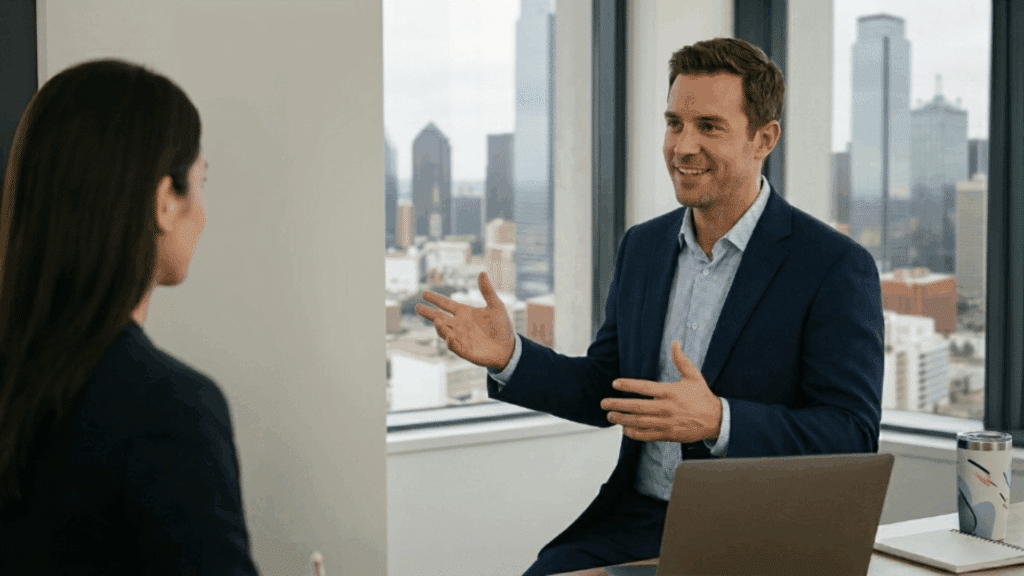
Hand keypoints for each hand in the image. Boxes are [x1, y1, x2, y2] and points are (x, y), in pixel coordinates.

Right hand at [415, 272, 515, 371]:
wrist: (508, 348)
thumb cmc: (502, 326)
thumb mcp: (496, 306)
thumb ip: (487, 291)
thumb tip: (482, 273)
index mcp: (464, 313)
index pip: (446, 304)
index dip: (435, 299)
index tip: (424, 294)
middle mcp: (459, 325)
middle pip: (439, 318)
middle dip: (429, 313)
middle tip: (418, 307)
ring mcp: (460, 338)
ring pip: (444, 332)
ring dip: (440, 327)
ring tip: (438, 321)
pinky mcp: (464, 350)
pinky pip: (454, 346)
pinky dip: (451, 342)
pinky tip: (450, 337)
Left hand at [600, 340, 722, 442]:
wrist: (717, 420)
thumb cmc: (703, 397)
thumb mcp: (694, 376)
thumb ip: (681, 360)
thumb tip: (675, 343)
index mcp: (670, 392)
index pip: (644, 387)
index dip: (628, 385)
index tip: (615, 383)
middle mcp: (666, 408)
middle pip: (636, 406)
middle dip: (618, 404)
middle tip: (604, 403)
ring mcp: (666, 422)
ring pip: (639, 422)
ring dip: (622, 419)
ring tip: (610, 416)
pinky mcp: (668, 434)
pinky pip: (647, 435)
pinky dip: (634, 433)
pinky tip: (625, 429)